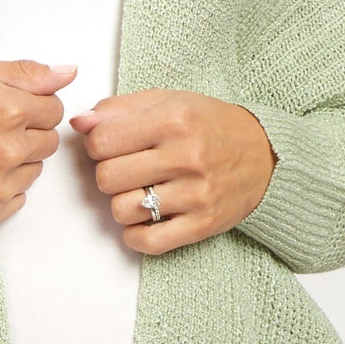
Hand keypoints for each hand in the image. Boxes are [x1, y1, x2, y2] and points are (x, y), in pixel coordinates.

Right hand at [0, 58, 78, 231]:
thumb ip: (25, 73)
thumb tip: (69, 73)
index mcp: (7, 109)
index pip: (54, 109)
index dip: (31, 106)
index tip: (5, 108)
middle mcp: (7, 150)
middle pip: (49, 141)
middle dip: (26, 133)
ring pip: (35, 171)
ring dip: (15, 162)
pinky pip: (17, 199)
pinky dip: (1, 188)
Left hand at [69, 87, 277, 254]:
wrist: (265, 155)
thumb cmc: (210, 125)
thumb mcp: (168, 101)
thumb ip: (119, 109)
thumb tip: (79, 122)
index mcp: (173, 119)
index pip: (101, 141)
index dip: (97, 145)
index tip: (111, 146)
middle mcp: (186, 156)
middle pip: (107, 178)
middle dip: (109, 175)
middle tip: (127, 170)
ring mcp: (196, 193)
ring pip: (122, 211)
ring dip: (122, 204)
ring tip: (140, 192)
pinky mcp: (203, 224)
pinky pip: (148, 242)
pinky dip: (136, 235)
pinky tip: (145, 219)